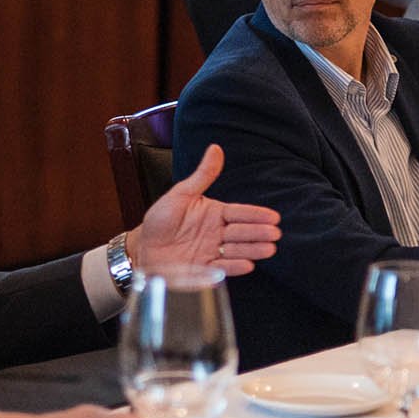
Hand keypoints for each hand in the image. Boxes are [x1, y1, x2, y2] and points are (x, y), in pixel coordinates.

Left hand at [133, 143, 280, 275]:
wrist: (144, 246)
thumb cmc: (161, 219)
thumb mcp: (181, 194)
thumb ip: (203, 175)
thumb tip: (216, 148)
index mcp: (215, 214)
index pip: (240, 213)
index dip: (256, 215)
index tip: (273, 216)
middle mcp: (217, 233)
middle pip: (242, 232)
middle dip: (259, 233)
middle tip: (274, 233)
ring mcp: (212, 252)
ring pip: (237, 250)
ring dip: (253, 249)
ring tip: (269, 249)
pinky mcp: (204, 269)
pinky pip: (222, 267)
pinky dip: (235, 266)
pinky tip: (248, 264)